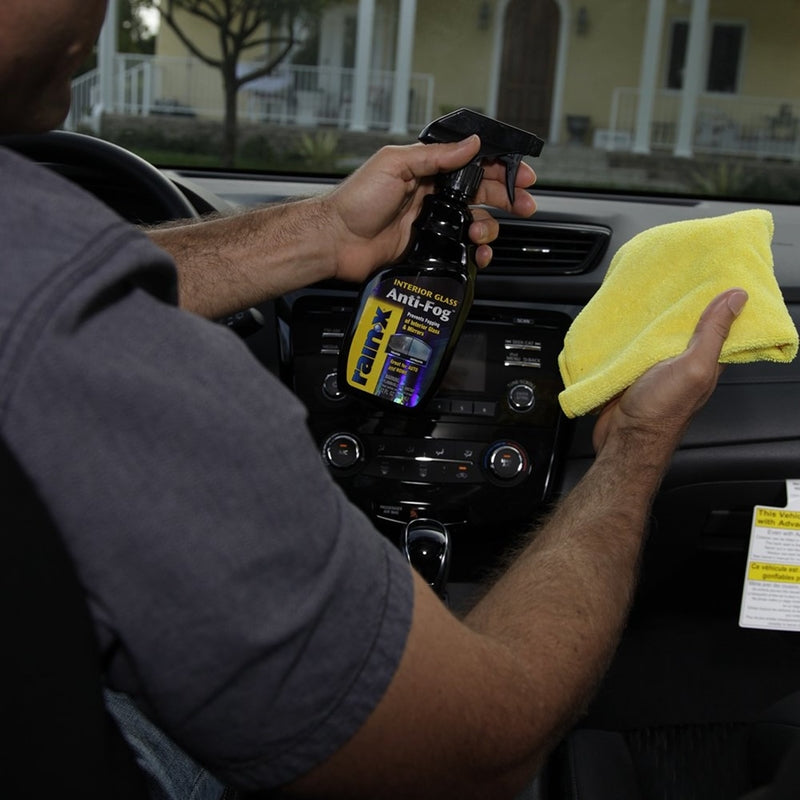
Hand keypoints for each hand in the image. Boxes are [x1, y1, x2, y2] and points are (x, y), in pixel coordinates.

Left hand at [323, 135, 536, 283]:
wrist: (335, 240)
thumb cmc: (356, 200)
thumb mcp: (395, 165)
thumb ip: (435, 156)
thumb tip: (471, 144)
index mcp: (426, 170)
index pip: (472, 164)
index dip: (499, 167)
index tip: (520, 174)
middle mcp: (432, 195)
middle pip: (481, 193)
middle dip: (507, 198)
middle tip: (526, 204)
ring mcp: (431, 223)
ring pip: (474, 223)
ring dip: (487, 227)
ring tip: (480, 232)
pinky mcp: (427, 249)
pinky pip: (460, 251)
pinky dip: (474, 253)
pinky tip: (477, 254)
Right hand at [592, 288, 747, 455]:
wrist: (622, 440)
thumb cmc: (660, 413)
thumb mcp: (694, 368)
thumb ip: (713, 333)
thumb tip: (737, 297)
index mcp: (706, 362)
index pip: (721, 325)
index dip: (721, 302)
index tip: (716, 275)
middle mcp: (683, 363)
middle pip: (686, 326)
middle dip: (681, 303)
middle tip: (676, 274)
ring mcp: (655, 367)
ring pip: (656, 334)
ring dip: (651, 317)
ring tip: (646, 289)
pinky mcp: (630, 371)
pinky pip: (631, 346)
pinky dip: (628, 332)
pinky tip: (622, 320)